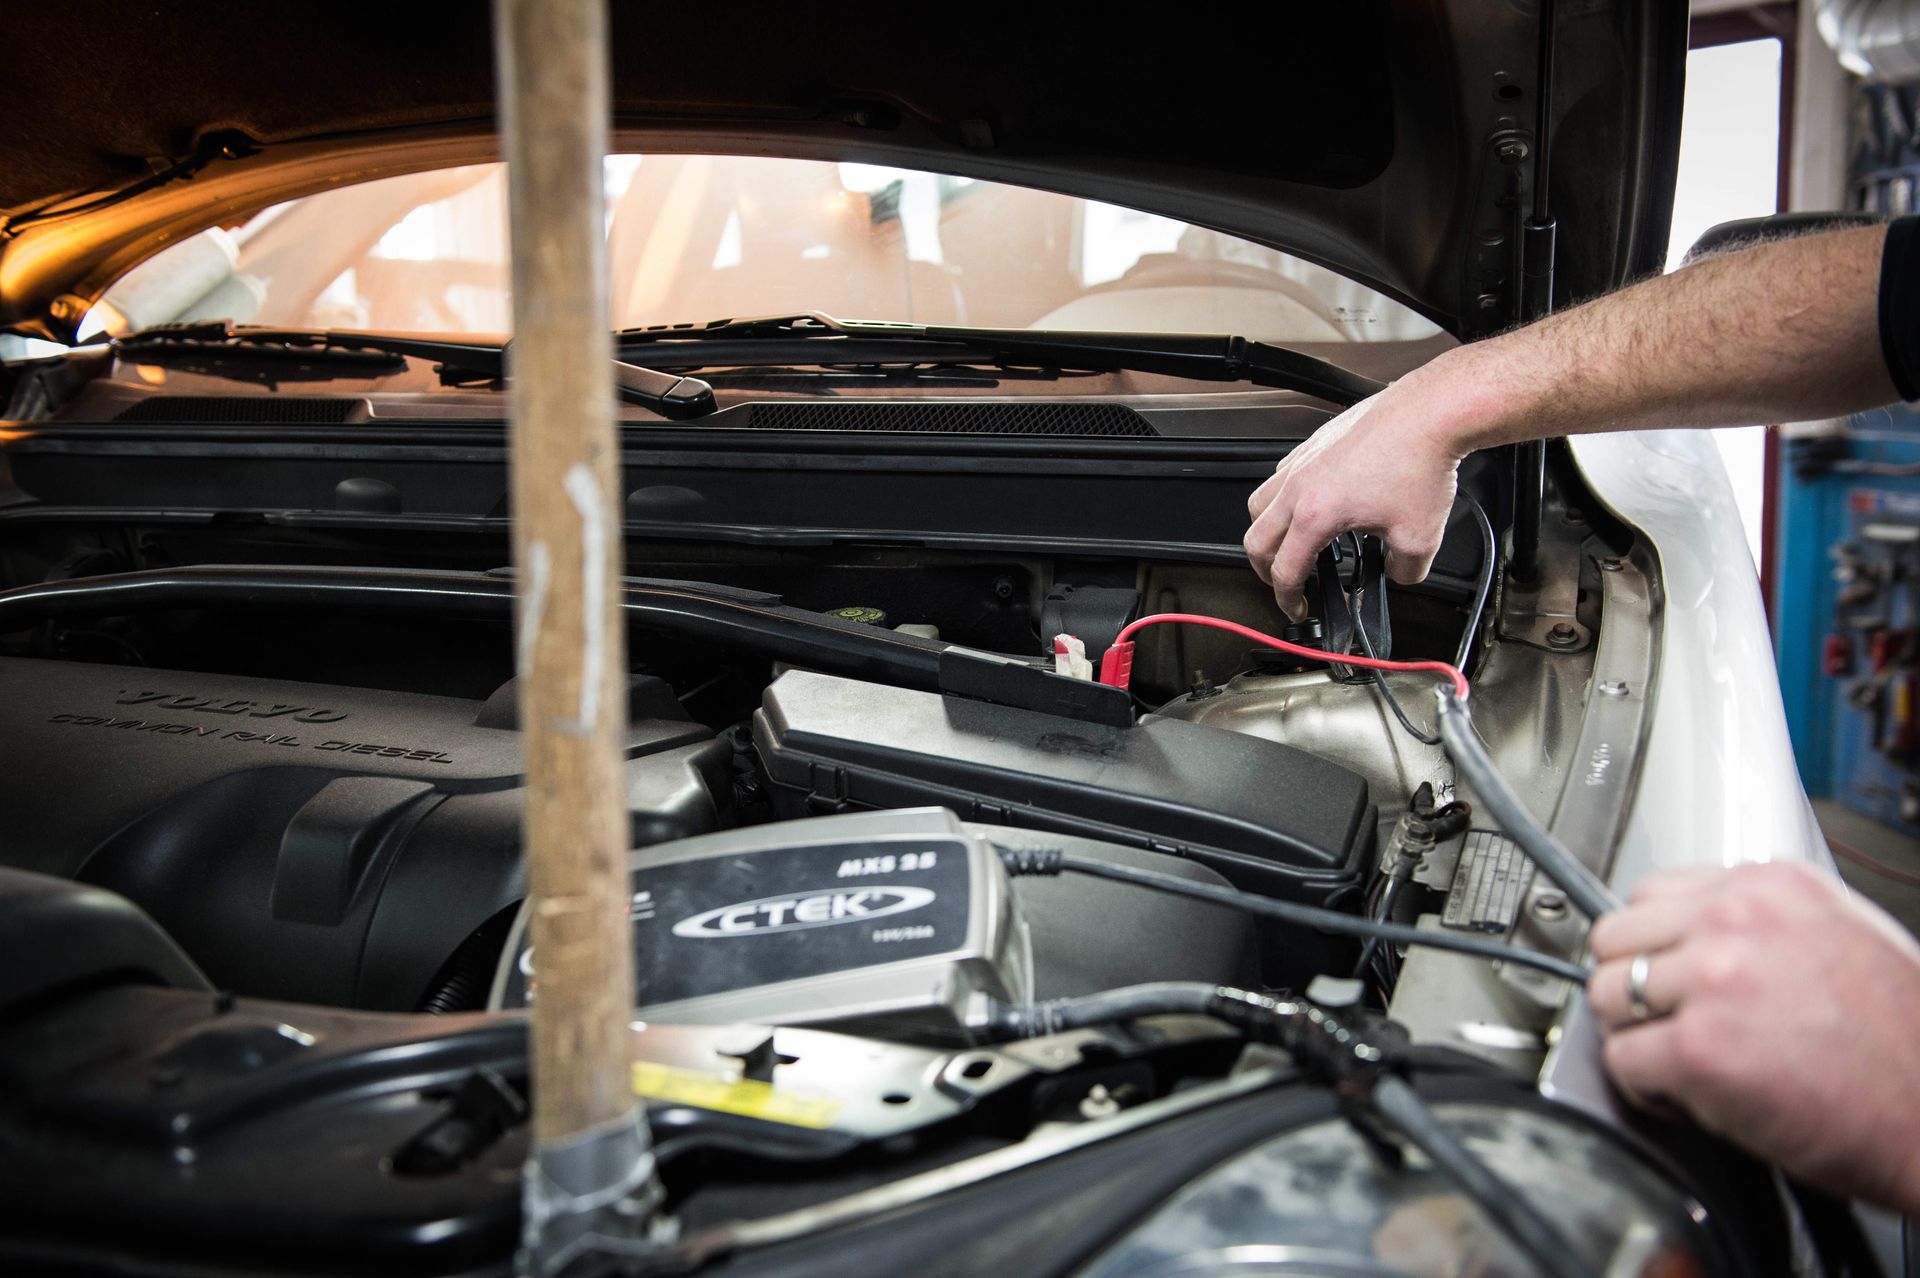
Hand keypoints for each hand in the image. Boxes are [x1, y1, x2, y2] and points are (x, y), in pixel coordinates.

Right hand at [1243, 358, 1467, 618]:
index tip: (1297, 608)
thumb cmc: (1421, 462)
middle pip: (1256, 539)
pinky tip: (1308, 502)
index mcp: (1315, 515)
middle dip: (1264, 570)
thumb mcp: (1420, 537)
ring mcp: (1303, 461)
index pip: (1285, 570)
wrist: (1431, 415)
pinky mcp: (1314, 443)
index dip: (1288, 599)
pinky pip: (1280, 476)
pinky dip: (1283, 497)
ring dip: (1265, 530)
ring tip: (1284, 542)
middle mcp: (1300, 486)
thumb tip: (1398, 573)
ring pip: (1259, 503)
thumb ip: (1404, 569)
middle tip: (1282, 582)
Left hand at [1588, 861, 1919, 1213]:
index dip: (1652, 944)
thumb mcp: (1843, 935)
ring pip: (1606, 994)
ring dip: (1632, 1033)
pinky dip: (1643, 1087)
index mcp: (1770, 887)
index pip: (1653, 893)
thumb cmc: (1905, 1042)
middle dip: (1630, 983)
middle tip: (1662, 1021)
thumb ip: (1765, 921)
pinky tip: (1684, 1096)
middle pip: (1616, 937)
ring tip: (1677, 1060)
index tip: (1660, 972)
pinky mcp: (1698, 1048)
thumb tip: (1700, 929)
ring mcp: (1713, 981)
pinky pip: (1622, 1060)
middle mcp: (1735, 920)